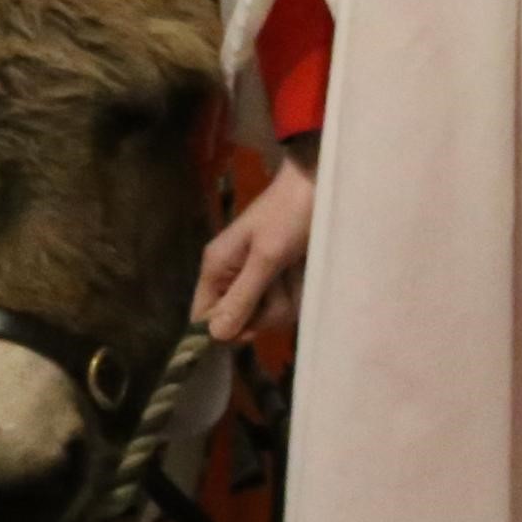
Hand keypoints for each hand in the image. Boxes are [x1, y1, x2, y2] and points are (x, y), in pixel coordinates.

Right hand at [192, 163, 315, 342]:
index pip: (202, 316)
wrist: (319, 186)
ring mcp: (256, 278)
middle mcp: (231, 277)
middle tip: (281, 282)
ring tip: (296, 270)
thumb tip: (214, 336)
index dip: (224, 330)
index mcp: (216, 268)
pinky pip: (283, 303)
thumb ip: (242, 297)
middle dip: (266, 311)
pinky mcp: (277, 278)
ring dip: (287, 299)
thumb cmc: (288, 216)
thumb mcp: (266, 258)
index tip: (252, 330)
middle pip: (239, 320)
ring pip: (266, 314)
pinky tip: (302, 272)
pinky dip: (297, 293)